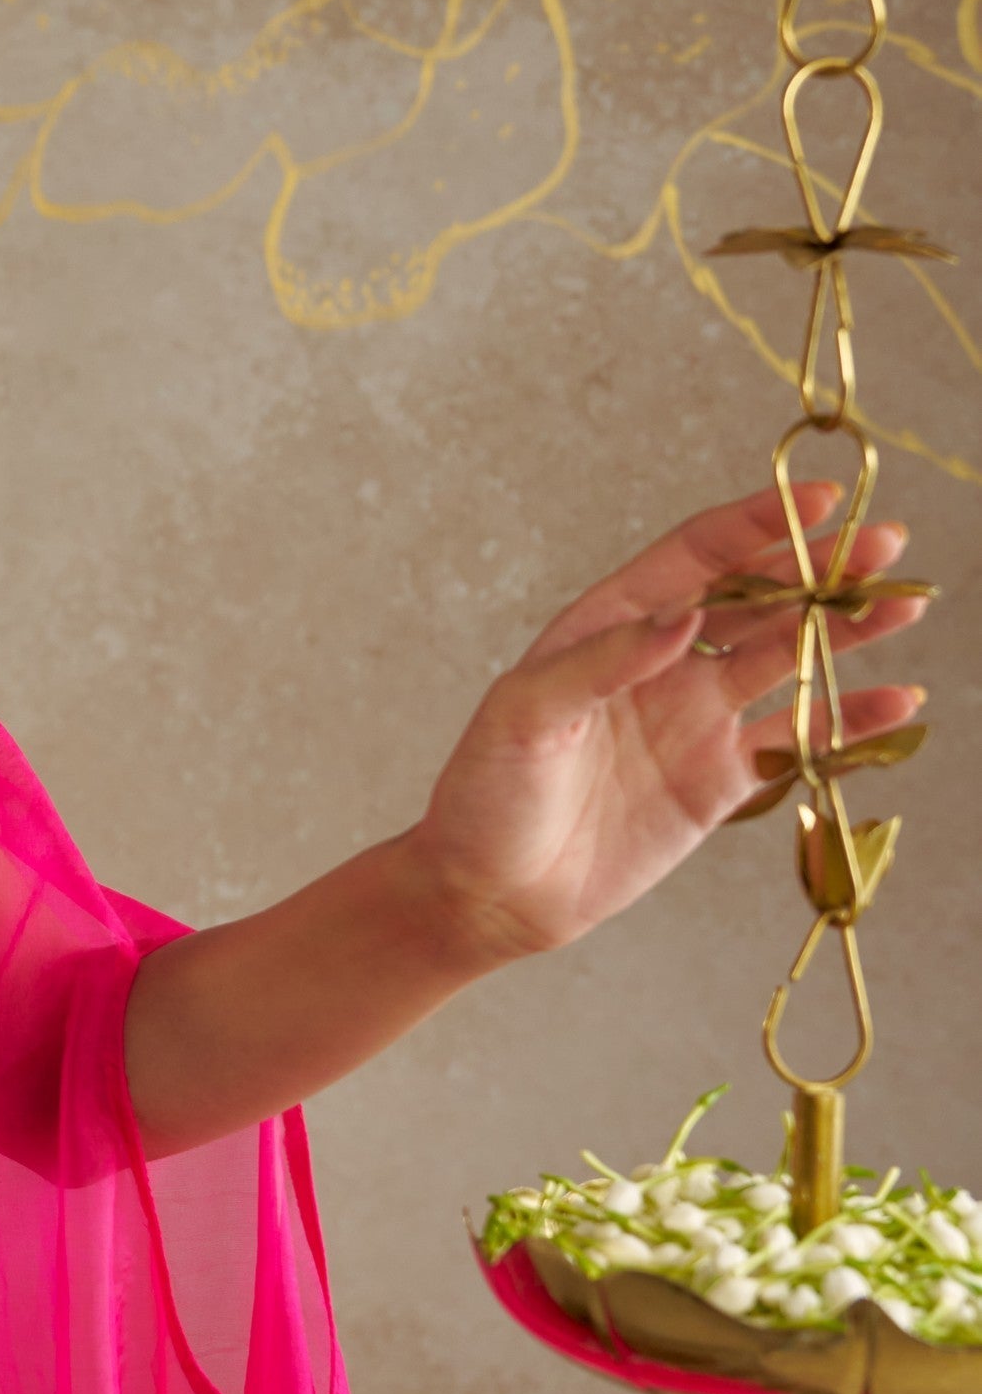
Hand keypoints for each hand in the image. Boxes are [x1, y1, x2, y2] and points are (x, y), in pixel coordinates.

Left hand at [406, 480, 928, 964]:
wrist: (490, 892)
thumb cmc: (487, 791)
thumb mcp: (525, 714)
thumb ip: (603, 662)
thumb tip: (682, 615)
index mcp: (612, 623)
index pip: (698, 556)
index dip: (760, 524)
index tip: (824, 501)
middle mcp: (664, 660)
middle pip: (759, 599)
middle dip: (822, 569)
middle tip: (888, 545)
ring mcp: (698, 719)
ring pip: (787, 659)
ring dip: (846, 632)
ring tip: (905, 606)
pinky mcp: (720, 780)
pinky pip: (796, 740)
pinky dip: (849, 722)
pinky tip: (897, 702)